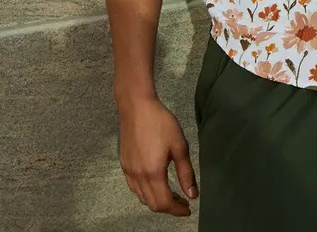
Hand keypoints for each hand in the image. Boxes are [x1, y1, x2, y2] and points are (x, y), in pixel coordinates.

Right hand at [118, 95, 198, 216]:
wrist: (137, 106)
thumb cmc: (161, 122)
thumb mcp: (179, 145)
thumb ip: (186, 173)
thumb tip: (192, 195)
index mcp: (153, 173)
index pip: (164, 203)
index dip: (177, 210)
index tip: (188, 209)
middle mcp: (138, 176)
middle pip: (152, 204)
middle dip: (168, 208)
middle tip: (182, 201)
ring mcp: (129, 171)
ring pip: (142, 198)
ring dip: (157, 200)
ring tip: (171, 192)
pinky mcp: (124, 164)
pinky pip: (134, 188)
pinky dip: (146, 192)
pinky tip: (155, 182)